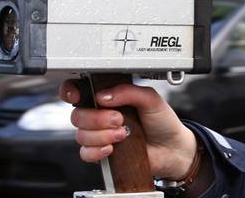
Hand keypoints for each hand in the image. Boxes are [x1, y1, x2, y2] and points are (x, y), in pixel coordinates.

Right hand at [59, 80, 197, 179]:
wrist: (172, 148)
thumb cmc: (162, 122)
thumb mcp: (150, 98)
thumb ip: (128, 91)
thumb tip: (105, 94)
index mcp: (109, 97)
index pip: (79, 91)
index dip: (71, 92)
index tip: (78, 96)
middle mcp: (100, 115)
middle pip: (77, 115)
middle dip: (97, 118)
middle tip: (118, 119)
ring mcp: (100, 135)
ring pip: (81, 135)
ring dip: (102, 135)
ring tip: (123, 134)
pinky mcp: (102, 152)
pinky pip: (85, 153)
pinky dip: (97, 151)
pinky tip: (112, 148)